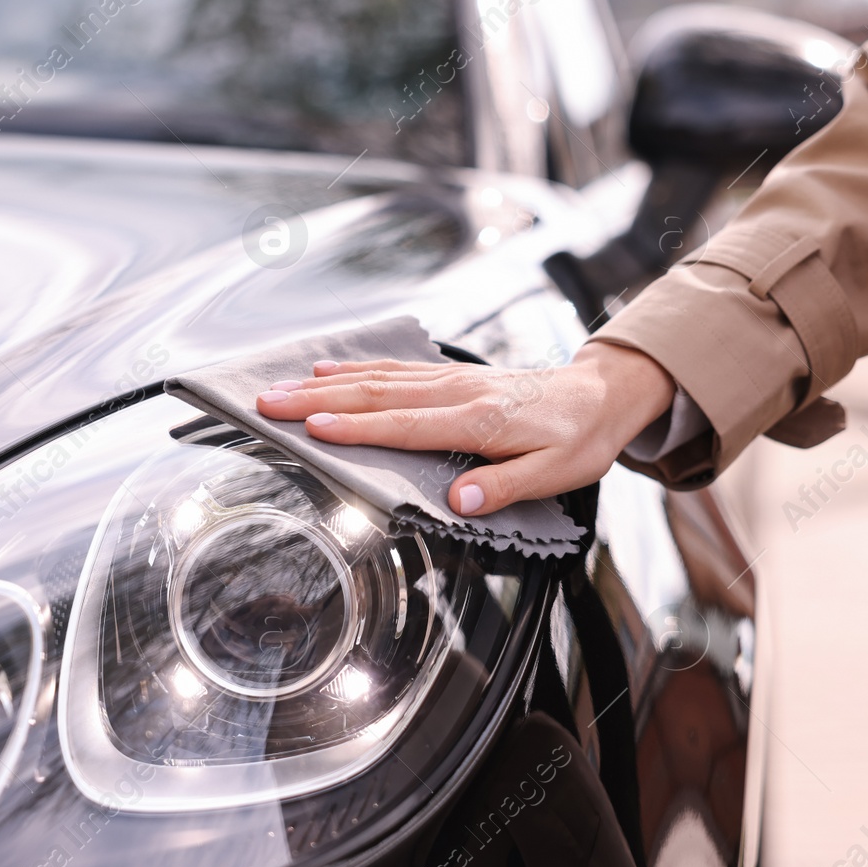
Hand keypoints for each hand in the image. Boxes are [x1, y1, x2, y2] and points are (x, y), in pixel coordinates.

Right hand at [253, 342, 676, 514]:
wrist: (600, 396)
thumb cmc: (578, 440)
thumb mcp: (555, 474)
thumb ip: (504, 485)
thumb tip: (458, 499)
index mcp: (478, 420)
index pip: (405, 425)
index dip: (357, 427)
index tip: (312, 427)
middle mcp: (457, 393)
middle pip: (376, 393)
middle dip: (317, 399)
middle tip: (267, 402)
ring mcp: (451, 379)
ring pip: (378, 376)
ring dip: (325, 382)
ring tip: (280, 386)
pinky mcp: (450, 376)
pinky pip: (394, 367)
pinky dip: (356, 367)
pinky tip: (326, 369)